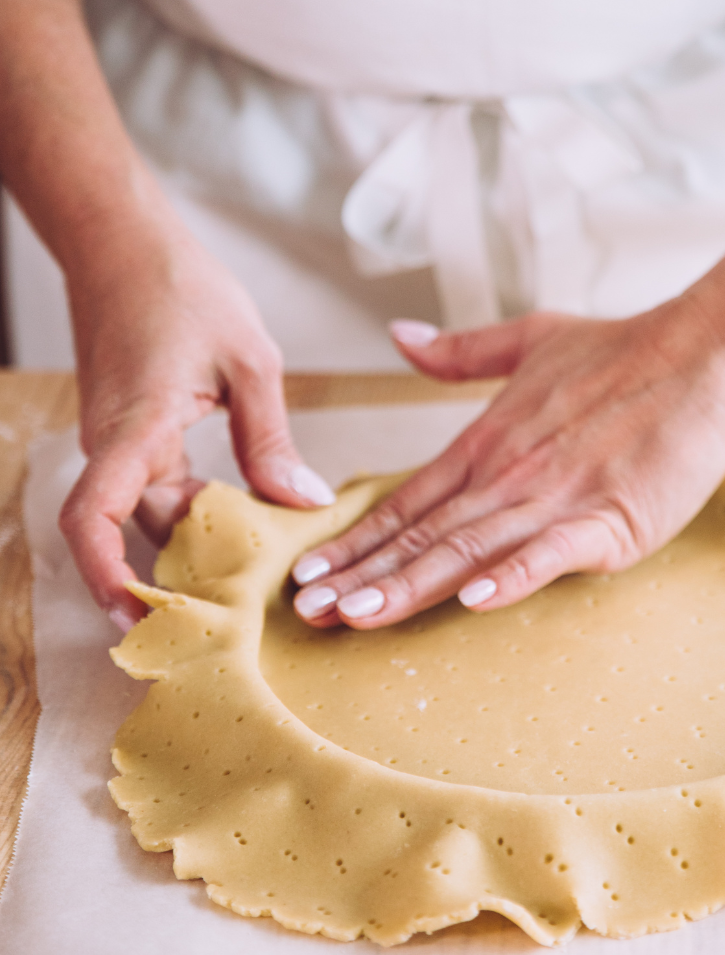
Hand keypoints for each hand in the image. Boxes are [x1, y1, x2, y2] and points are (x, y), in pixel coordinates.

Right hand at [59, 225, 334, 631]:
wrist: (123, 242)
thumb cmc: (182, 287)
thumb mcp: (250, 362)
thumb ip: (272, 440)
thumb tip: (304, 503)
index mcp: (134, 428)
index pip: (94, 518)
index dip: (108, 575)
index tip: (140, 616)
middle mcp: (115, 445)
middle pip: (142, 530)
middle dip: (184, 571)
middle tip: (246, 610)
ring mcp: (120, 442)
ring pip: (153, 513)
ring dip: (196, 542)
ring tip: (257, 575)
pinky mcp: (133, 435)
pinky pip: (158, 490)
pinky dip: (196, 512)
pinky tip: (246, 521)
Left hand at [291, 300, 724, 629]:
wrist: (700, 352)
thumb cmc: (619, 350)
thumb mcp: (529, 340)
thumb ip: (459, 351)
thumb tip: (398, 336)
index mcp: (486, 443)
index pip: (407, 502)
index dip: (356, 541)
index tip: (309, 573)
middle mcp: (508, 475)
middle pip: (423, 535)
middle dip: (362, 578)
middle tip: (308, 612)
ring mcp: (555, 498)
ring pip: (469, 550)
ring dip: (410, 586)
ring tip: (358, 618)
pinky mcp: (608, 519)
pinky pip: (551, 553)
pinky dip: (512, 576)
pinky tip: (474, 602)